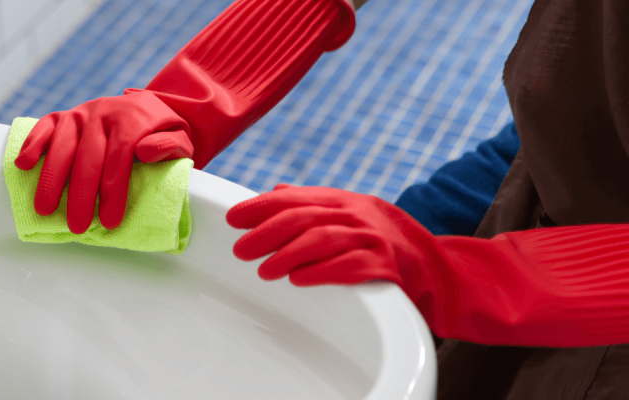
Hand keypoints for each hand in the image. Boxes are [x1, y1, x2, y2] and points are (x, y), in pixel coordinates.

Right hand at [15, 89, 193, 232]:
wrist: (149, 107)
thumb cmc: (163, 132)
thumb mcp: (180, 139)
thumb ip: (169, 146)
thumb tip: (146, 152)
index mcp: (131, 118)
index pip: (119, 156)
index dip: (113, 191)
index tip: (108, 221)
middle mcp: (102, 111)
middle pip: (87, 155)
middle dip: (79, 194)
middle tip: (75, 225)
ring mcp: (81, 112)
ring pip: (62, 144)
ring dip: (51, 178)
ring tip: (44, 209)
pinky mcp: (65, 115)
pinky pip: (45, 126)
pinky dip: (32, 144)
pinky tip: (23, 165)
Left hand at [224, 184, 439, 285]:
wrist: (438, 269)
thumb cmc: (385, 242)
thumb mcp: (352, 214)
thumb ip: (315, 204)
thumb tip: (275, 192)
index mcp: (344, 201)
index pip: (295, 198)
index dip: (260, 207)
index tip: (233, 218)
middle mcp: (357, 215)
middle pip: (303, 218)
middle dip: (266, 232)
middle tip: (240, 250)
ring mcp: (373, 239)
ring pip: (322, 240)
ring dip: (287, 254)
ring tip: (263, 270)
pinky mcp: (386, 266)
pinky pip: (349, 267)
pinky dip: (320, 272)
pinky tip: (298, 279)